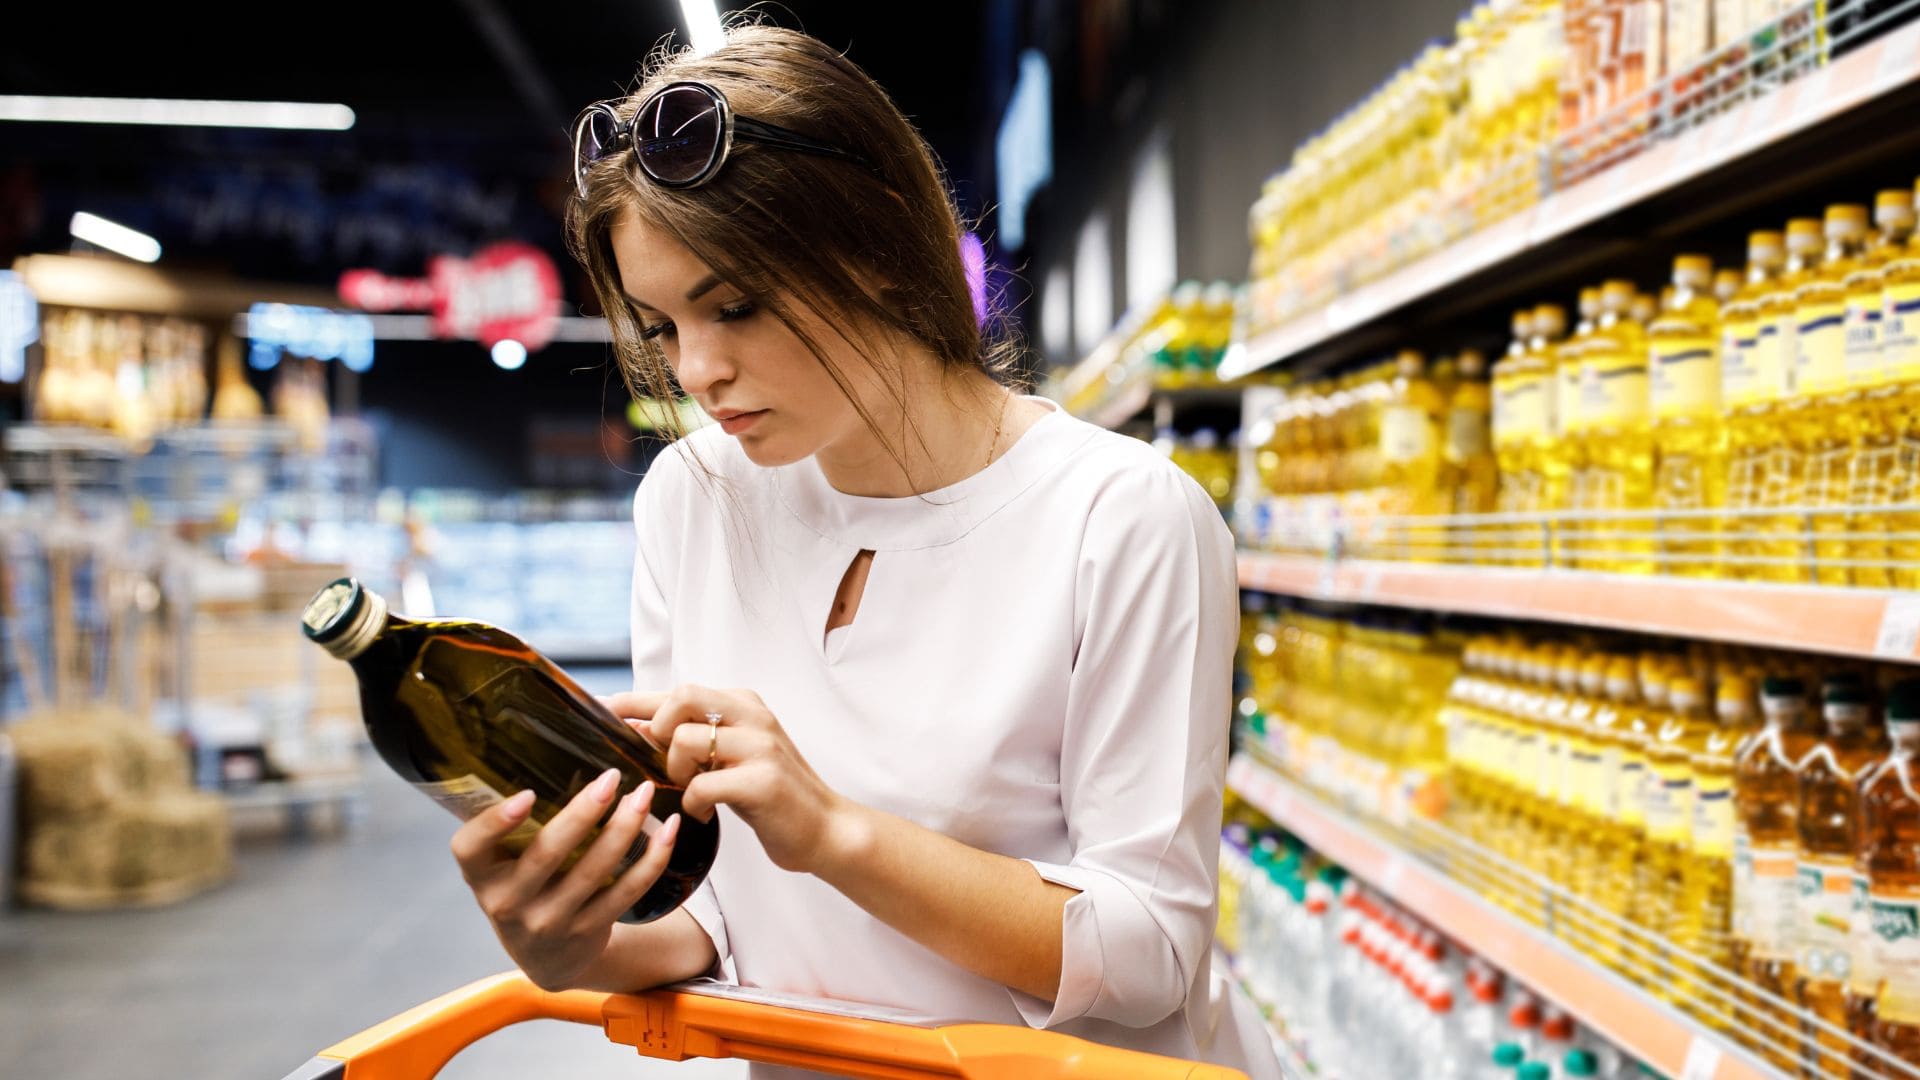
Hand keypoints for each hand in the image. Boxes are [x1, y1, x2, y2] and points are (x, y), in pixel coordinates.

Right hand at [449, 768, 683, 991]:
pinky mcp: (588, 932)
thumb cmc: (525, 887)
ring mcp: (549, 922)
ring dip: (625, 829)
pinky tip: (669, 829)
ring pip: (594, 872)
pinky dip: (652, 859)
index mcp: (481, 875)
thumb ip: (515, 825)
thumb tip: (557, 745)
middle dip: (583, 812)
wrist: (547, 959)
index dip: (495, 822)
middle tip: (611, 777)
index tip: (526, 793)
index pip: (471, 848)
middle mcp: (508, 903)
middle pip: (547, 854)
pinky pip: (626, 892)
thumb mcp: (503, 864)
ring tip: (645, 794)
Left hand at [605, 687, 861, 874]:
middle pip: (681, 697)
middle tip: (659, 762)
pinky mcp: (763, 781)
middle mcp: (753, 716)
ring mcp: (761, 746)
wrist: (825, 830)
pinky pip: (703, 784)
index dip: (634, 701)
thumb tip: (634, 730)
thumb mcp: (731, 758)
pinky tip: (705, 812)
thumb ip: (694, 740)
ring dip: (675, 771)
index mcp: (743, 704)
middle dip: (657, 730)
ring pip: (686, 740)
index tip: (602, 712)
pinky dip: (693, 802)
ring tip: (689, 790)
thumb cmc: (771, 796)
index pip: (678, 690)